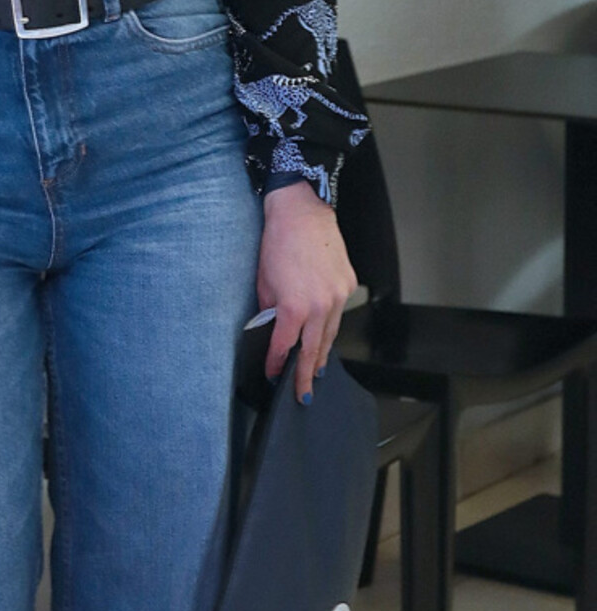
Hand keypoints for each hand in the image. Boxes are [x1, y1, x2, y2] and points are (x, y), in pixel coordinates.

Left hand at [256, 181, 356, 401]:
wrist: (301, 214)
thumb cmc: (277, 244)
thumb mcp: (264, 282)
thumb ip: (269, 311)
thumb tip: (273, 330)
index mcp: (294, 307)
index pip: (285, 347)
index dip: (278, 364)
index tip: (274, 376)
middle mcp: (320, 306)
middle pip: (313, 350)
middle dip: (305, 375)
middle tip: (303, 396)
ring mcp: (338, 296)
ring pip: (330, 334)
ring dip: (321, 354)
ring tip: (314, 372)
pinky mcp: (347, 284)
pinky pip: (338, 313)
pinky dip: (330, 326)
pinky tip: (324, 335)